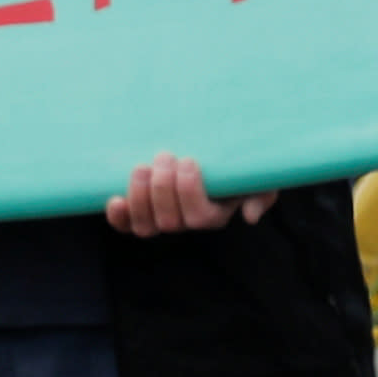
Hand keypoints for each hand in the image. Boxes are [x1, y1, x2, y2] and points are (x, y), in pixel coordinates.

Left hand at [101, 154, 265, 235]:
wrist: (211, 150)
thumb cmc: (236, 163)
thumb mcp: (258, 177)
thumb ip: (261, 195)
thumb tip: (249, 217)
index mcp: (214, 216)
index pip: (199, 217)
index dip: (189, 191)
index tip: (188, 160)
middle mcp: (185, 222)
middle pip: (170, 222)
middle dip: (163, 188)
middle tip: (164, 155)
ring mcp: (160, 219)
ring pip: (145, 226)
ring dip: (140, 198)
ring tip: (142, 167)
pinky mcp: (139, 211)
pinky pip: (127, 225)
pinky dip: (118, 217)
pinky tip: (115, 199)